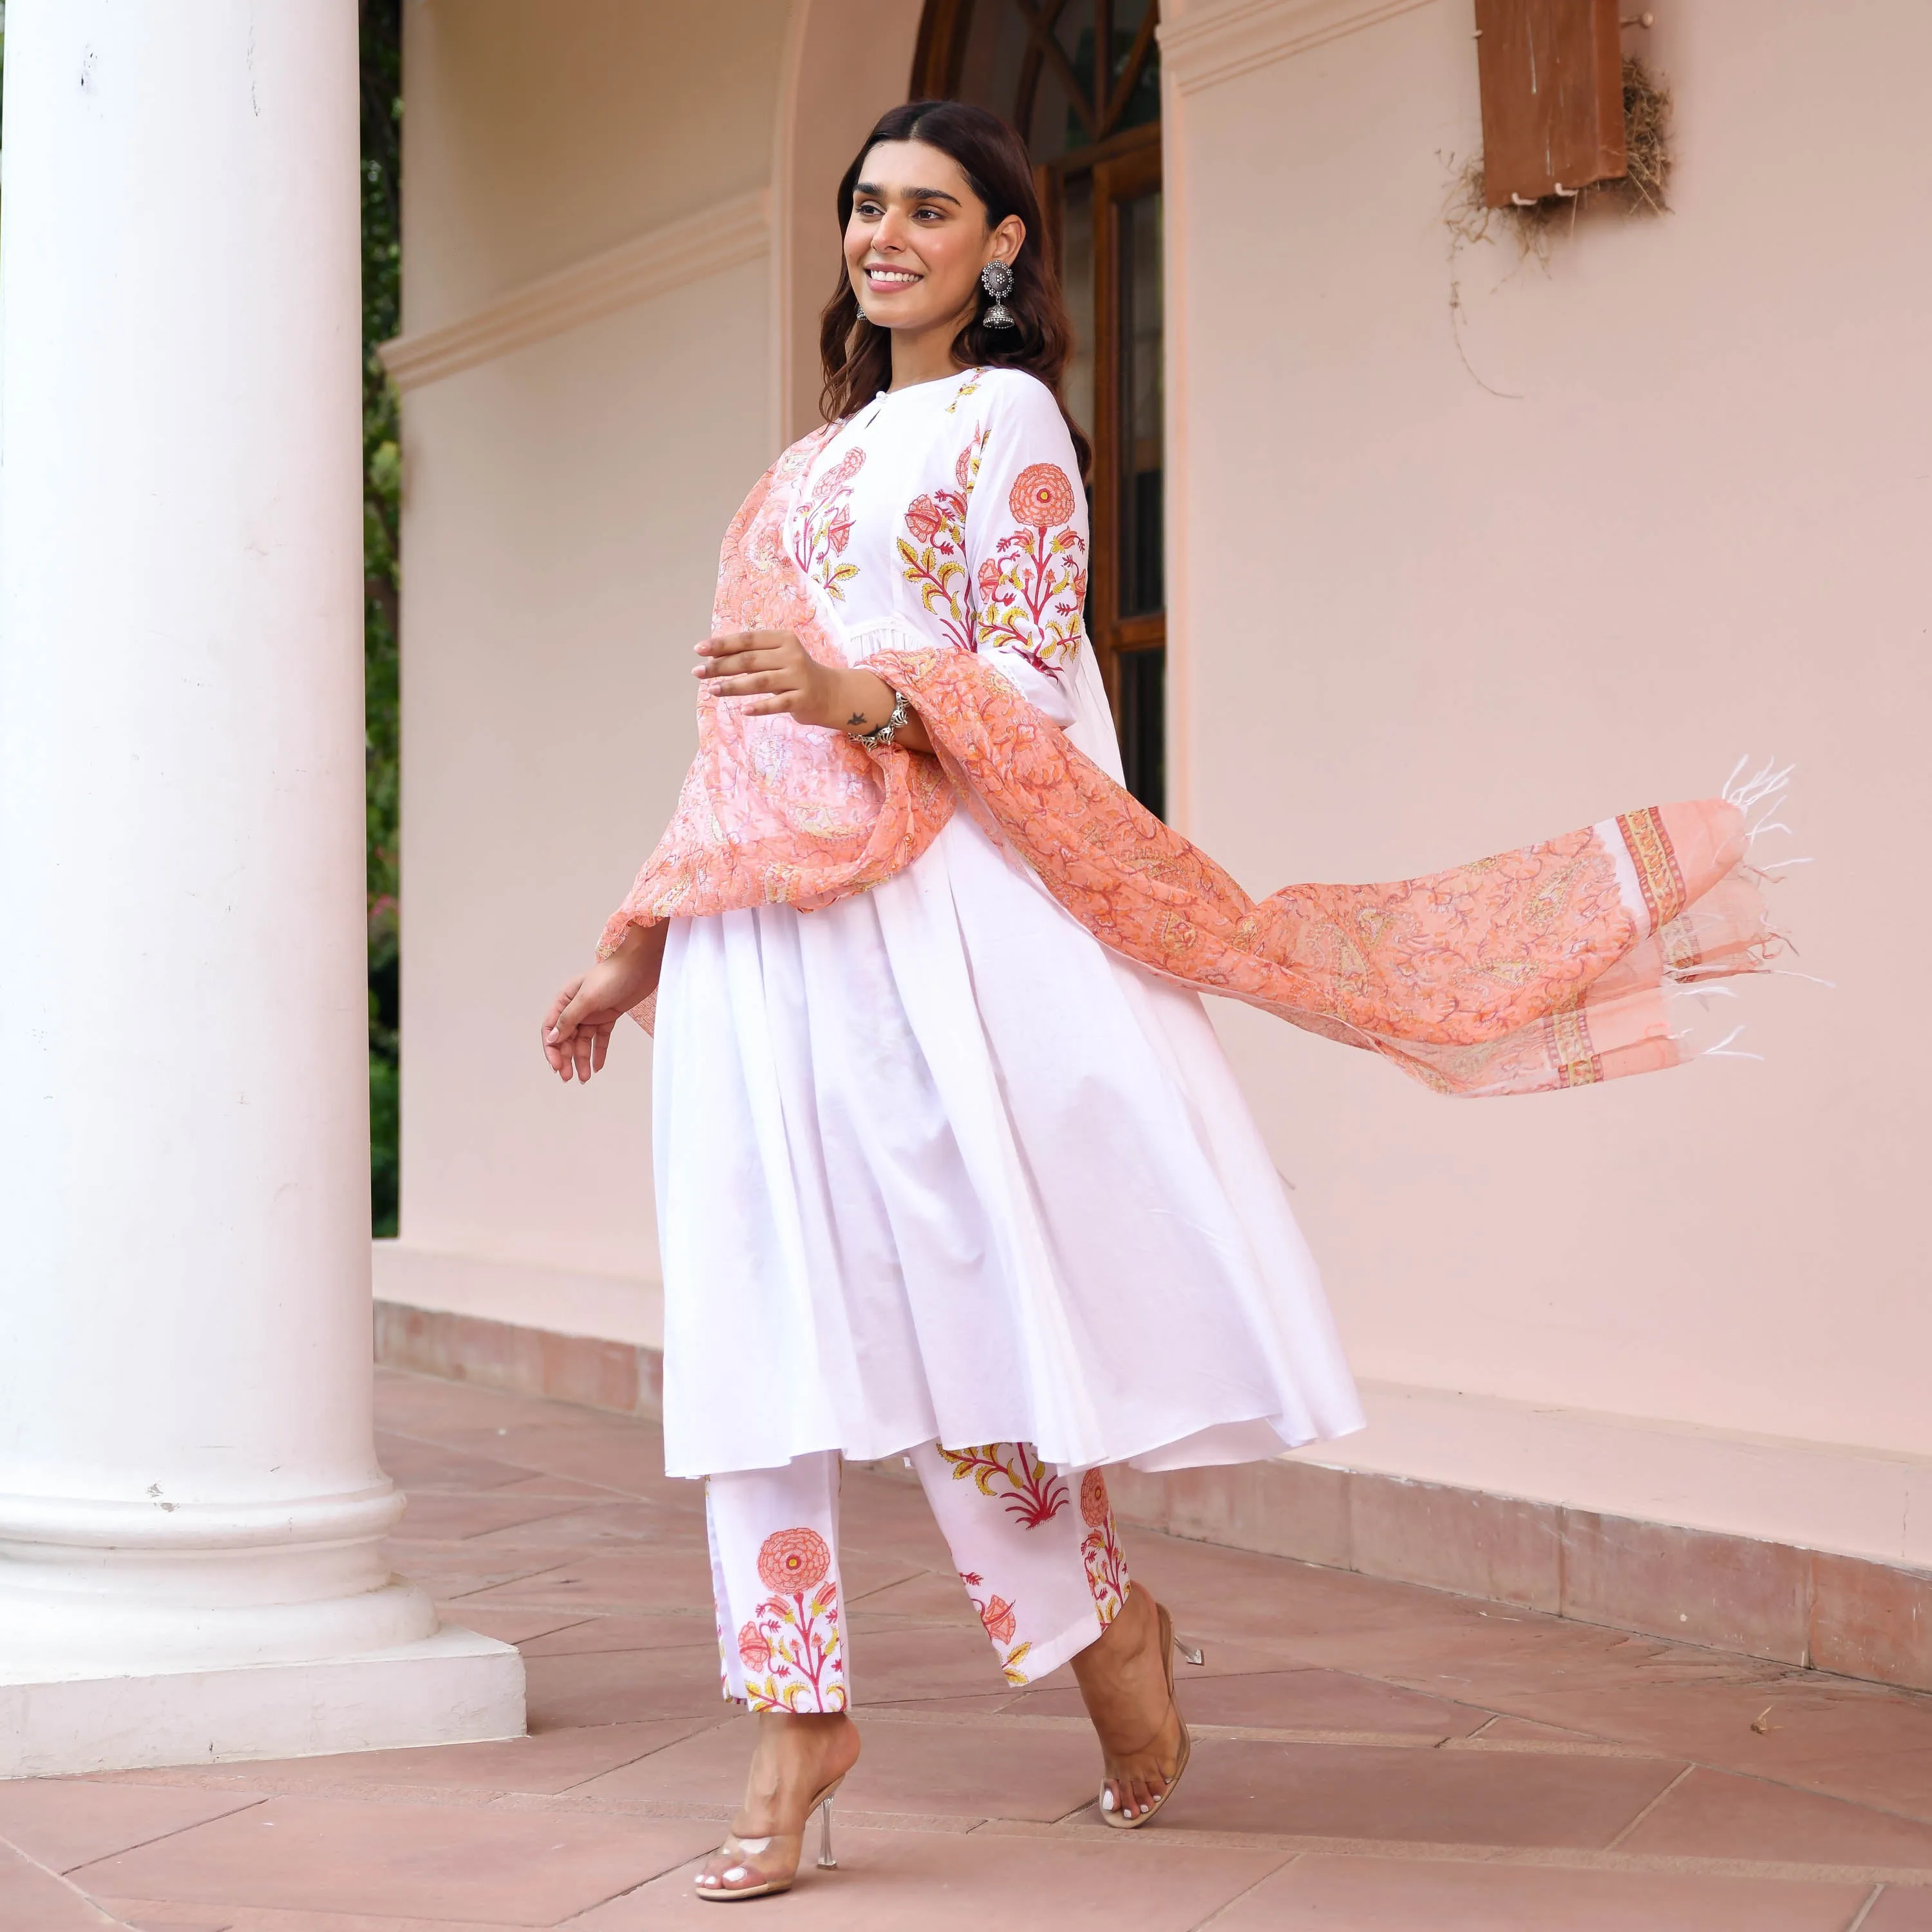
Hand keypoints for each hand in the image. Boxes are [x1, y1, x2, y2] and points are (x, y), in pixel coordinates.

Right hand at [541, 922, 667, 1083]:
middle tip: (570, 1078)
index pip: (551, 1029)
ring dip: (582, 1059)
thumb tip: (552, 1039)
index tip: (557, 1066)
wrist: (641, 965)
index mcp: (565, 1000)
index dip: (551, 1049)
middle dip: (567, 1058)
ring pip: (583, 1041)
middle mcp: (576, 1008)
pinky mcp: (608, 1017)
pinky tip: (598, 1067)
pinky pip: (600, 1038)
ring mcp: (592, 1013)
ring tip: (585, 1078)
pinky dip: (598, 1052)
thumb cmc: (611, 977)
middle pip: (566, 1038)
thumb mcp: (586, 999)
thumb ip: (569, 1019)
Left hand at [695, 630, 897, 734]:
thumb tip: (713, 657)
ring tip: (712, 690)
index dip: (722, 644)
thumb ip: (753, 655)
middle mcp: (791, 655)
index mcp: (783, 639)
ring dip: (733, 686)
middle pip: (749, 660)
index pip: (747, 640)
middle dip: (720, 666)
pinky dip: (759, 707)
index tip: (699, 650)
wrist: (831, 694)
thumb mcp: (778, 657)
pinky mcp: (802, 699)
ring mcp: (798, 678)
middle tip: (698, 672)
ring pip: (759, 681)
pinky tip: (743, 710)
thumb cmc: (796, 674)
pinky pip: (777, 704)